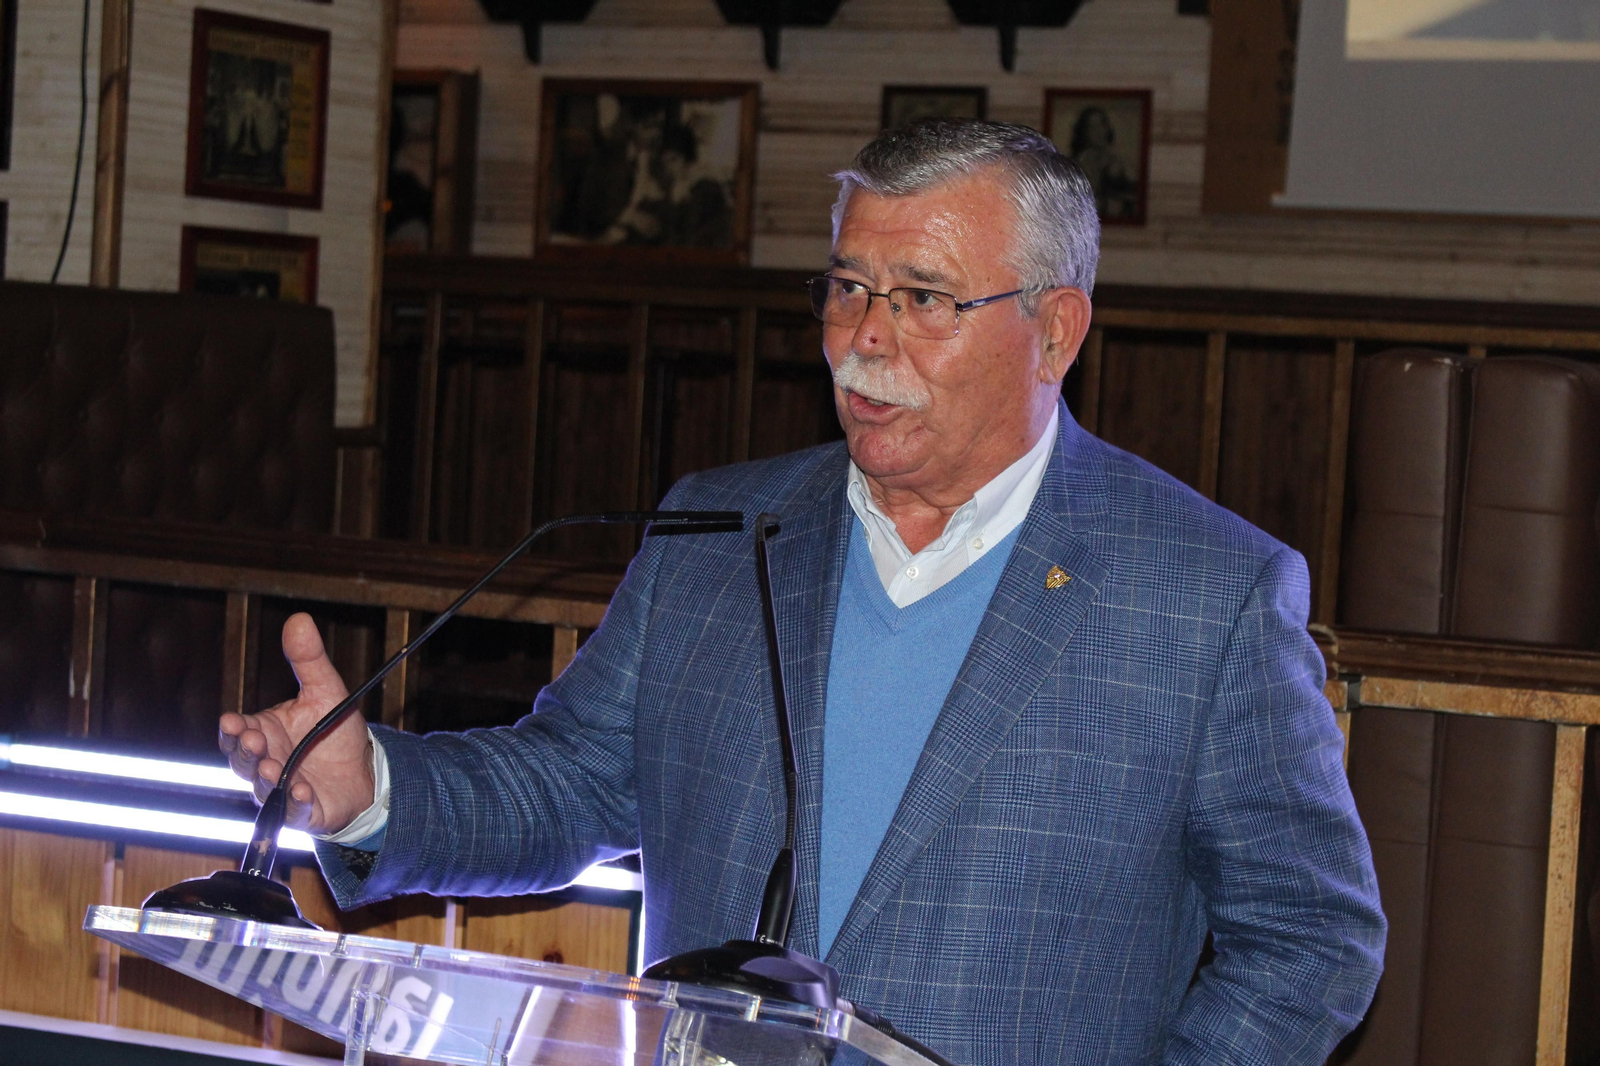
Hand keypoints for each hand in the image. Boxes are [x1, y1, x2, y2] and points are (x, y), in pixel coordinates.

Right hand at [218, 612, 375, 834]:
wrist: (365, 767)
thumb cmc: (334, 730)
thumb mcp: (325, 689)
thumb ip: (308, 660)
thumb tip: (298, 620)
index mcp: (263, 732)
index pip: (236, 733)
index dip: (231, 730)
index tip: (234, 722)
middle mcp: (264, 763)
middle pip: (241, 761)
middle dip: (245, 752)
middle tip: (256, 741)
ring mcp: (280, 790)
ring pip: (260, 789)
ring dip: (264, 778)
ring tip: (273, 767)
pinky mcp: (304, 812)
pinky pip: (293, 812)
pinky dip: (295, 804)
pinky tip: (301, 791)